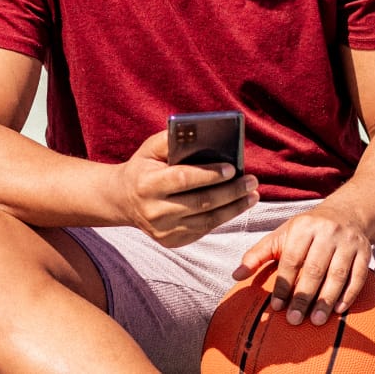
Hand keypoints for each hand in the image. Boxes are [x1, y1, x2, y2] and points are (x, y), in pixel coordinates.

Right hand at [116, 131, 258, 247]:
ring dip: (233, 208)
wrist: (123, 200)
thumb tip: (201, 132)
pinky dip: (222, 217)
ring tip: (252, 195)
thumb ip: (171, 139)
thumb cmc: (143, 167)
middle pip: (199, 203)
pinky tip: (237, 206)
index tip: (232, 168)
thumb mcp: (150, 149)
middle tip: (251, 181)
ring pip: (206, 220)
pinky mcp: (172, 241)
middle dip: (230, 192)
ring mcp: (163, 230)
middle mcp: (154, 211)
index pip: (182, 179)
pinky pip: (203, 229)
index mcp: (147, 184)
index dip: (208, 175)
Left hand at [232, 204, 370, 325]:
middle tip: (294, 319)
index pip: (291, 258)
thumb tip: (235, 275)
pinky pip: (358, 276)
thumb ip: (258, 254)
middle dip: (303, 296)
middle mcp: (327, 232)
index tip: (276, 307)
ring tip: (315, 321)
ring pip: (337, 274)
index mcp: (304, 227)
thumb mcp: (282, 235)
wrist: (346, 213)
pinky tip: (339, 311)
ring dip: (326, 299)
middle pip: (314, 268)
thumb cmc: (307, 229)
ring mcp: (348, 242)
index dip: (283, 284)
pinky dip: (349, 294)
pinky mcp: (365, 251)